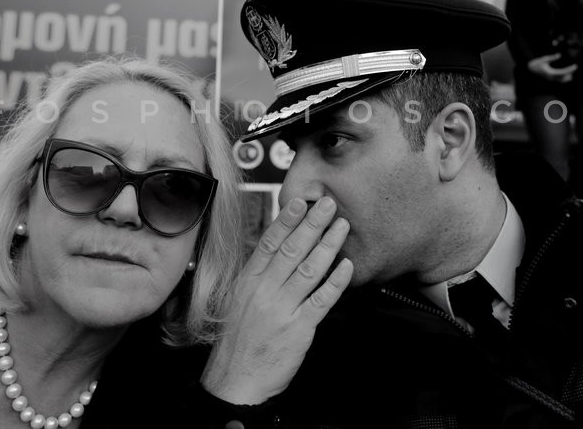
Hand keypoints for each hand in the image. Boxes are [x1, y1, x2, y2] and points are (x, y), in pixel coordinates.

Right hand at [201, 197, 352, 403]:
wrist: (235, 381)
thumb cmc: (238, 341)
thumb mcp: (239, 301)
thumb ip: (259, 275)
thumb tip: (278, 249)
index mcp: (248, 282)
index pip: (269, 243)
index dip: (286, 220)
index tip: (300, 201)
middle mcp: (264, 291)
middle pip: (292, 250)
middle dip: (312, 224)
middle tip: (329, 204)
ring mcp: (282, 309)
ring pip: (309, 270)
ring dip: (328, 245)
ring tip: (342, 227)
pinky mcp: (298, 328)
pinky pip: (321, 300)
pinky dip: (336, 282)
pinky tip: (347, 266)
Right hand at [528, 53, 577, 82]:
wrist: (527, 71)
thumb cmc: (534, 64)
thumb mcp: (543, 60)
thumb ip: (552, 58)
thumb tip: (559, 55)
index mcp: (550, 73)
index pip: (562, 72)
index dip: (570, 69)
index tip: (575, 66)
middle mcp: (550, 78)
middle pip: (563, 78)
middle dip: (569, 74)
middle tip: (574, 68)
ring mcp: (549, 79)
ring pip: (560, 80)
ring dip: (566, 78)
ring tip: (571, 75)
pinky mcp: (548, 79)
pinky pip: (557, 80)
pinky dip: (562, 78)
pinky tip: (565, 76)